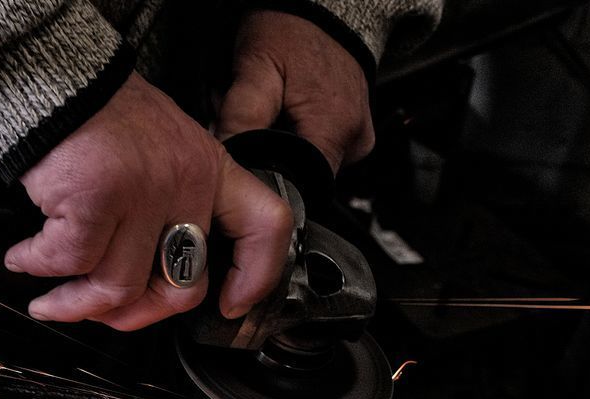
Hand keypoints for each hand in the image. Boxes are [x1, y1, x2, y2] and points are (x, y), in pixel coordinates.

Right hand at [6, 73, 292, 328]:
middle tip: (102, 312)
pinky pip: (71, 262)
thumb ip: (172, 201)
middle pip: (181, 285)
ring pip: (118, 286)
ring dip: (73, 303)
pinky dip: (38, 266)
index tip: (230, 305)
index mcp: (209, 169)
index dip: (255, 277)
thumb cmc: (96, 113)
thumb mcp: (162, 146)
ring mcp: (143, 193)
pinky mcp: (97, 199)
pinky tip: (23, 257)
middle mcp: (185, 182)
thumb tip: (154, 269)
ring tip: (48, 297)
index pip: (264, 227)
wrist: (51, 75)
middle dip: (135, 316)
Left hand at [217, 11, 374, 171]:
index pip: (299, 189)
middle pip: (302, 178)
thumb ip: (241, 119)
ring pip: (309, 165)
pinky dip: (297, 137)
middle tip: (252, 123)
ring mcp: (359, 137)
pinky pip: (321, 148)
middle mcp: (354, 140)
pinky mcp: (357, 132)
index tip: (248, 160)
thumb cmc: (293, 32)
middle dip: (270, 158)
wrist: (325, 7)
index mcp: (333, 131)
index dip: (267, 181)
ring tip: (268, 113)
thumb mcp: (256, 71)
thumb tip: (230, 163)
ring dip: (281, 147)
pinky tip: (285, 114)